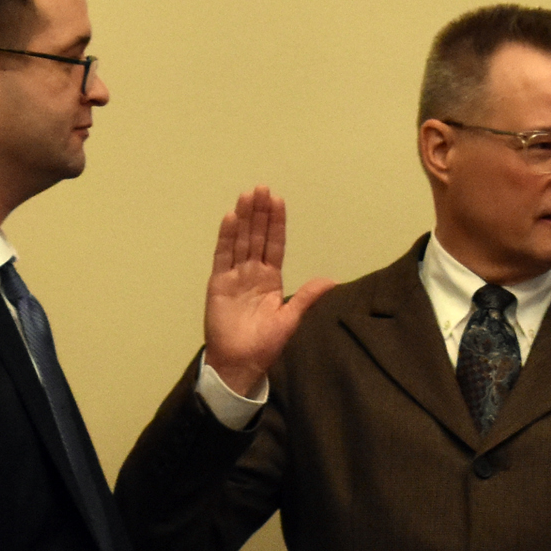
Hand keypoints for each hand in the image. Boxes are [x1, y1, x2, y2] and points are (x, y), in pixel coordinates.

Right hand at [203, 188, 335, 397]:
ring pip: (240, 241)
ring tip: (248, 195)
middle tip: (262, 188)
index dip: (276, 223)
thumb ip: (307, 297)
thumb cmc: (264, 344)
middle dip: (260, 213)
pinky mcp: (218, 283)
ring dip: (244, 218)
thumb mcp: (290, 319)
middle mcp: (252, 272)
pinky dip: (226, 237)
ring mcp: (234, 276)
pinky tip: (231, 218)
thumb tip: (331, 280)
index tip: (278, 200)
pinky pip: (223, 256)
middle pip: (257, 236)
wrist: (240, 363)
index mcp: (270, 279)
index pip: (274, 244)